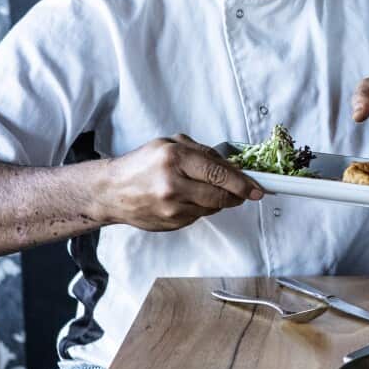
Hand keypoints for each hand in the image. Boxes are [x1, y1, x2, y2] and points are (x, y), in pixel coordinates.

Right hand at [99, 135, 262, 230]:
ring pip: (212, 207)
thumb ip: (203, 153)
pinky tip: (187, 199)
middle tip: (244, 193)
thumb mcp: (171, 145)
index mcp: (175, 158)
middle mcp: (173, 184)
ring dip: (217, 200)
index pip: (219, 174)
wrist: (111, 191)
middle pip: (220, 196)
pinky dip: (200, 208)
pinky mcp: (170, 223)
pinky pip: (198, 216)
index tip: (257, 189)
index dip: (243, 183)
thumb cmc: (142, 164)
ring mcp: (171, 207)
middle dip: (237, 195)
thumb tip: (234, 167)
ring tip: (203, 189)